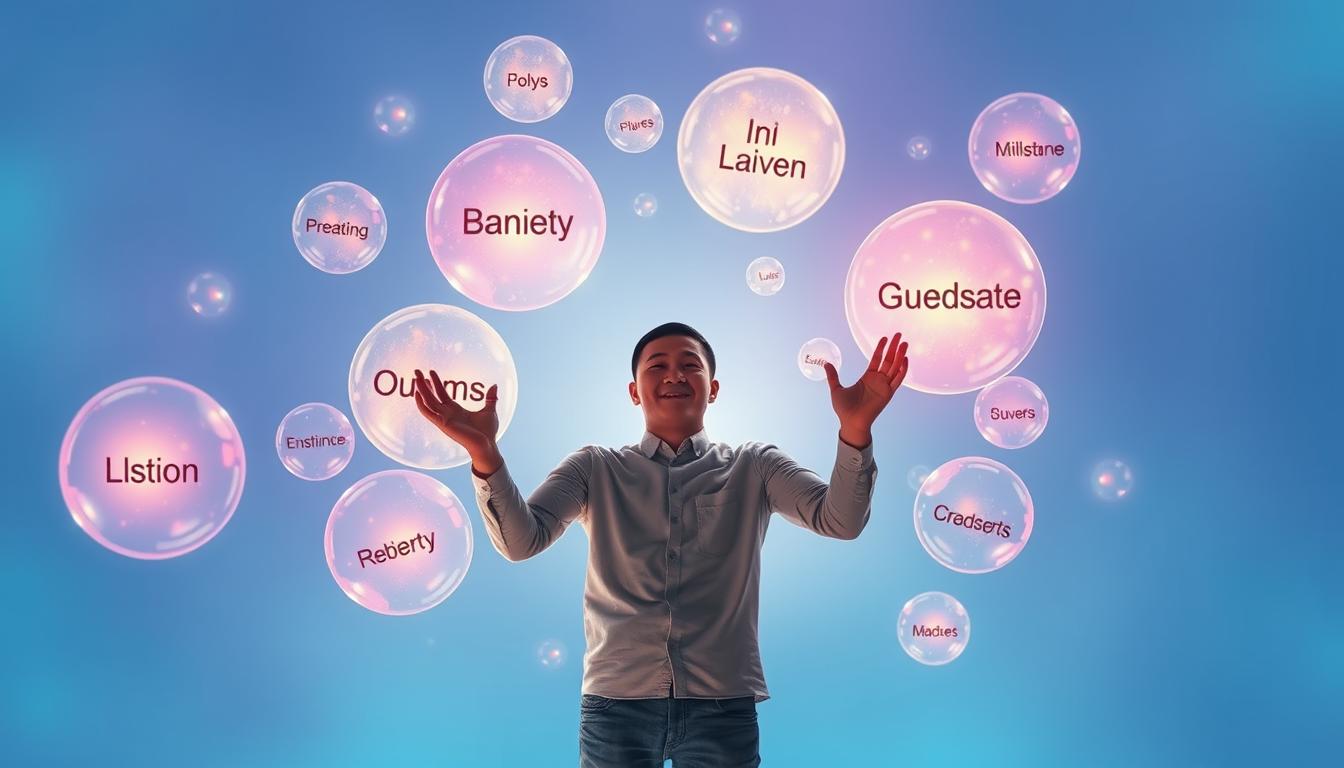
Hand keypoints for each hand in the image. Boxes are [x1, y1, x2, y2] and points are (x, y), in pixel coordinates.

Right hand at [413, 369, 501, 470]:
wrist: (487, 445)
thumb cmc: (487, 432)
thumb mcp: (489, 410)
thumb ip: (490, 398)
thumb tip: (495, 386)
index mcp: (456, 410)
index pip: (442, 394)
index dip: (436, 383)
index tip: (431, 372)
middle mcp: (447, 414)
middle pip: (431, 396)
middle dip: (424, 384)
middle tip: (417, 371)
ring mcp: (444, 418)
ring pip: (428, 402)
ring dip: (421, 389)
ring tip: (416, 377)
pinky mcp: (442, 424)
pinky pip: (428, 413)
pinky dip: (421, 404)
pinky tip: (417, 394)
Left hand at [824, 332, 909, 447]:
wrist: (850, 422)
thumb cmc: (844, 409)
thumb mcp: (836, 389)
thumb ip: (833, 376)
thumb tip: (826, 364)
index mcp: (867, 378)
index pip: (876, 359)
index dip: (881, 348)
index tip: (885, 338)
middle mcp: (878, 381)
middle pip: (888, 360)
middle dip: (894, 347)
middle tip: (899, 335)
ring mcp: (884, 386)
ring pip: (894, 367)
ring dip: (900, 355)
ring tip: (904, 343)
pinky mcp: (888, 394)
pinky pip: (897, 380)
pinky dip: (902, 370)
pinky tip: (905, 360)